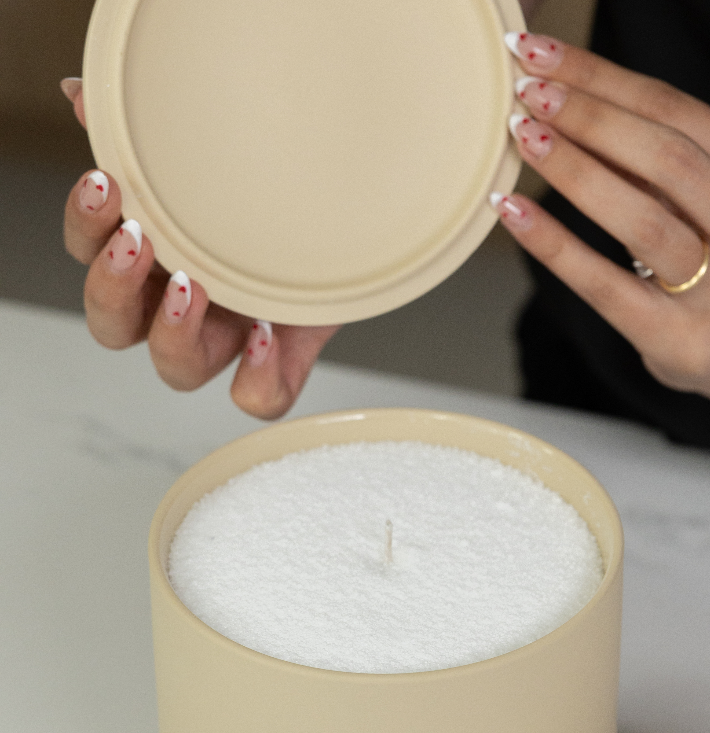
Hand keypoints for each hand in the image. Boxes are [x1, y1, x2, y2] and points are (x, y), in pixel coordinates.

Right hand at [60, 80, 338, 419]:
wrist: (363, 210)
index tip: (105, 185)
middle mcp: (178, 307)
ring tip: (192, 285)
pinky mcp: (277, 366)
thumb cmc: (279, 185)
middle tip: (136, 241)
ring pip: (177, 370)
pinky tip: (265, 335)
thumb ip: (152, 133)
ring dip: (172, 334)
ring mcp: (228, 342)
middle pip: (113, 327)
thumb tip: (84, 95)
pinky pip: (257, 398)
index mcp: (151, 256)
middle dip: (112, 288)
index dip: (87, 229)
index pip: (90, 253)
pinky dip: (256, 378)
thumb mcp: (218, 152)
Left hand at [490, 35, 709, 411]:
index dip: (607, 79)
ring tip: (523, 137)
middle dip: (591, 116)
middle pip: (667, 156)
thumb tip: (577, 105)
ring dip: (576, 170)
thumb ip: (664, 170)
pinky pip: (607, 285)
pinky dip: (554, 245)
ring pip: (645, 218)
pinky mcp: (679, 340)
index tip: (545, 55)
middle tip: (527, 91)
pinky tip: (512, 211)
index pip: (680, 114)